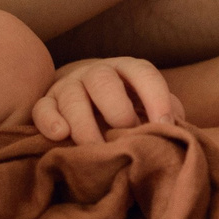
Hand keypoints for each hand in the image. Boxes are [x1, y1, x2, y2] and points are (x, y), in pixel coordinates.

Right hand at [33, 56, 180, 142]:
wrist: (85, 94)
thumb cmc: (126, 106)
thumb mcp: (148, 104)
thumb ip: (166, 113)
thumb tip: (175, 132)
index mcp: (127, 70)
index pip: (143, 74)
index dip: (156, 98)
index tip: (165, 125)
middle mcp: (97, 73)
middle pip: (103, 81)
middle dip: (116, 109)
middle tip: (125, 134)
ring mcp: (69, 86)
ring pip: (72, 96)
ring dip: (84, 124)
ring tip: (94, 148)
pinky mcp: (46, 102)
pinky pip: (43, 108)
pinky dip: (50, 121)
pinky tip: (61, 135)